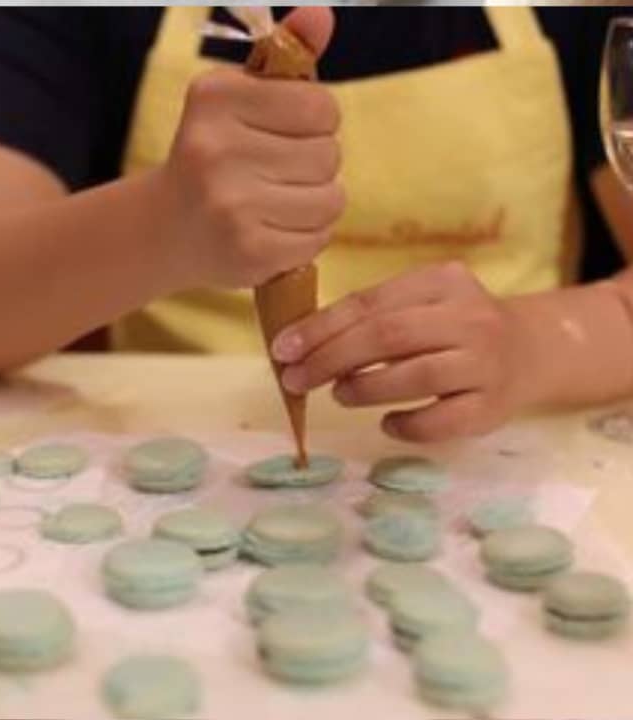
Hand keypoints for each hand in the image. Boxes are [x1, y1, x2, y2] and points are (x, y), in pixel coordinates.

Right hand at [161, 8, 343, 288]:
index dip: (317, 122)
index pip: (322, 106)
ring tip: (281, 202)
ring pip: (331, 198)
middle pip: (329, 155)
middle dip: (315, 165)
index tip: (289, 133)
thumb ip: (283, 57)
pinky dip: (308, 236)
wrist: (166, 229)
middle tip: (279, 174)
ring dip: (317, 202)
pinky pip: (319, 237)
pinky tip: (277, 230)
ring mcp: (231, 206)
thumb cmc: (213, 155)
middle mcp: (217, 150)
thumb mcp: (238, 98)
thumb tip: (324, 14)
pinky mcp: (249, 252)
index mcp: (215, 98)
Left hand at [271, 262, 533, 441]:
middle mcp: (469, 318)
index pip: (370, 303)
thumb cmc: (456, 326)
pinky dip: (405, 425)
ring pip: (415, 375)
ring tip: (339, 394)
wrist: (531, 350)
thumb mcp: (421, 303)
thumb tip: (305, 346)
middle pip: (388, 336)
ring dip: (364, 388)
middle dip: (331, 359)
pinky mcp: (492, 407)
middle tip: (296, 380)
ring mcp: (486, 363)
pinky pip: (440, 421)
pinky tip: (387, 422)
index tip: (284, 349)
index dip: (321, 328)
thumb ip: (373, 316)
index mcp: (442, 282)